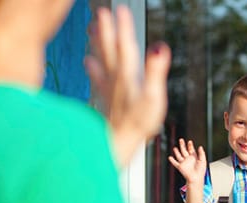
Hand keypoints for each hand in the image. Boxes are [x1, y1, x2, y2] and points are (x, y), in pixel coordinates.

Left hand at [85, 5, 170, 166]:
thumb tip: (160, 47)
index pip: (126, 46)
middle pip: (110, 49)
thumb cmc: (137, 124)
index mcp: (128, 76)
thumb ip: (155, 71)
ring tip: (91, 27)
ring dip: (97, 42)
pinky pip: (97, 78)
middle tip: (101, 11)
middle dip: (106, 29)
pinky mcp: (105, 100)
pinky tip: (87, 60)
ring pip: (101, 59)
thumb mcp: (154, 98)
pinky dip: (92, 67)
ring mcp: (109, 89)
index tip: (120, 9)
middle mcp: (116, 79)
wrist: (116, 144)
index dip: (124, 27)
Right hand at [168, 138, 206, 183]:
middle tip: (181, 140)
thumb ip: (202, 153)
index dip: (190, 145)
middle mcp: (188, 159)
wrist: (196, 178)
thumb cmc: (201, 171)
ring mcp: (184, 163)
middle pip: (184, 150)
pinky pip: (175, 163)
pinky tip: (170, 157)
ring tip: (175, 148)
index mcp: (194, 157)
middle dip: (182, 145)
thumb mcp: (203, 160)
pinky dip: (172, 160)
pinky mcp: (180, 167)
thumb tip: (200, 146)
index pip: (191, 150)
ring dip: (177, 152)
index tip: (189, 141)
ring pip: (179, 155)